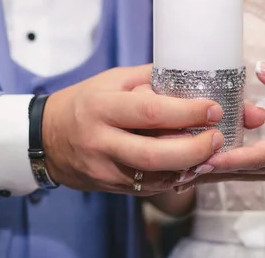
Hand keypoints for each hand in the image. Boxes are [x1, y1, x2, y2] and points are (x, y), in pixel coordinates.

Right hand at [41, 65, 264, 195]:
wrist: (46, 138)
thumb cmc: (85, 101)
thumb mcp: (113, 80)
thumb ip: (150, 79)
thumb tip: (195, 76)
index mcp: (101, 107)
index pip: (149, 112)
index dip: (186, 112)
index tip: (214, 108)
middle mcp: (101, 141)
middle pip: (153, 154)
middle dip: (193, 149)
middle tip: (218, 138)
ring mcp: (104, 169)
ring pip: (153, 177)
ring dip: (189, 167)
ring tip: (211, 154)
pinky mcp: (110, 186)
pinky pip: (148, 187)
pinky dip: (174, 177)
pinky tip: (190, 166)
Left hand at [183, 62, 264, 193]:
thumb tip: (262, 67)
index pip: (252, 156)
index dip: (224, 158)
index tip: (197, 156)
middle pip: (235, 171)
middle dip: (203, 168)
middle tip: (170, 165)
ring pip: (237, 176)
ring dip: (210, 172)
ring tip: (177, 167)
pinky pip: (246, 174)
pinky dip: (224, 170)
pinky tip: (205, 164)